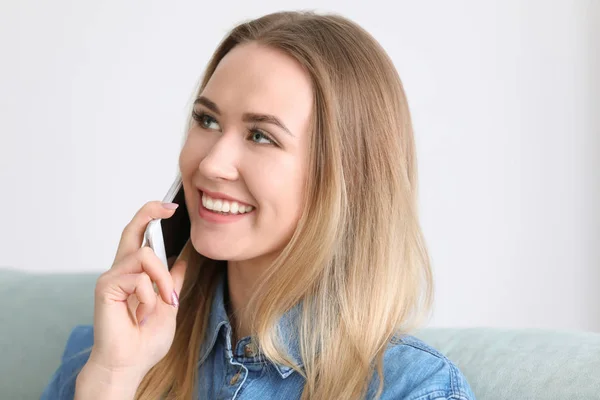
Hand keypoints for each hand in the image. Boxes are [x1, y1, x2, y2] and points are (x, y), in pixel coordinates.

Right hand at [81, 201, 188, 390]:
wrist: (129, 364)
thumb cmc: (144, 341)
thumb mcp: (168, 305)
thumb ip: (171, 283)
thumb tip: (181, 262)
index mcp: (135, 274)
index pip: (140, 237)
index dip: (152, 217)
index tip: (171, 208)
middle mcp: (121, 271)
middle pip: (132, 229)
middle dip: (150, 212)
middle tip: (170, 207)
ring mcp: (112, 277)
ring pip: (146, 256)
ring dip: (162, 280)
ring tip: (164, 303)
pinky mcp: (106, 287)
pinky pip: (138, 278)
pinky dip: (150, 297)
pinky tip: (142, 315)